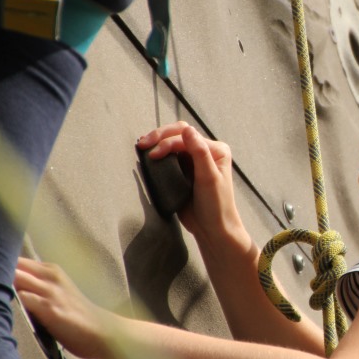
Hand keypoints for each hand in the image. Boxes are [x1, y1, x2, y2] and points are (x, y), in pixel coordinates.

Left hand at [14, 257, 114, 358]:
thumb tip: (7, 283)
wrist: (102, 331)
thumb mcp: (58, 289)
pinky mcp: (51, 310)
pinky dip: (12, 300)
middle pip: (13, 265)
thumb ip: (36, 283)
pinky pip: (24, 298)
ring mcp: (51, 292)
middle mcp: (51, 276)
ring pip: (16, 278)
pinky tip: (0, 308)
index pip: (16, 259)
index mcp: (51, 270)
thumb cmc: (76, 313)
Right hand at [137, 122, 249, 251]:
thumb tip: (187, 129)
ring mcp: (194, 162)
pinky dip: (158, 155)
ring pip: (172, 145)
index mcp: (216, 150)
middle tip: (142, 144)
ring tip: (141, 147)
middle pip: (178, 135)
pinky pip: (169, 159)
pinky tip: (147, 157)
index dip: (167, 141)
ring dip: (157, 143)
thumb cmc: (216, 205)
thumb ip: (199, 153)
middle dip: (159, 137)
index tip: (152, 154)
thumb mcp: (208, 178)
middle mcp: (206, 152)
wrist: (213, 229)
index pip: (187, 136)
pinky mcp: (184, 173)